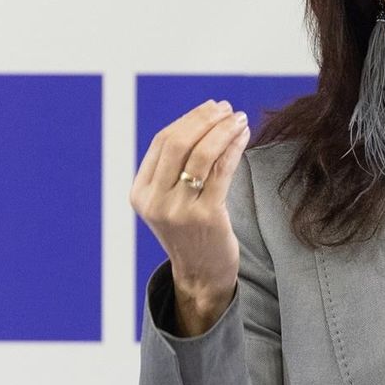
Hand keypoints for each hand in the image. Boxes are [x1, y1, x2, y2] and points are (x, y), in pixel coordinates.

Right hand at [130, 99, 250, 335]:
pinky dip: (234, 148)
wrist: (202, 275)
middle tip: (225, 108)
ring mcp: (178, 210)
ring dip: (222, 130)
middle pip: (177, 143)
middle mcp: (155, 201)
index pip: (161, 143)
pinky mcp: (206, 216)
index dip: (187, 120)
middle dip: (204, 120)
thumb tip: (201, 122)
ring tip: (239, 119)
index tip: (210, 108)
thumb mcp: (171, 201)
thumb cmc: (192, 233)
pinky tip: (244, 136)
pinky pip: (221, 171)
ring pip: (201, 154)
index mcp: (140, 193)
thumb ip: (174, 169)